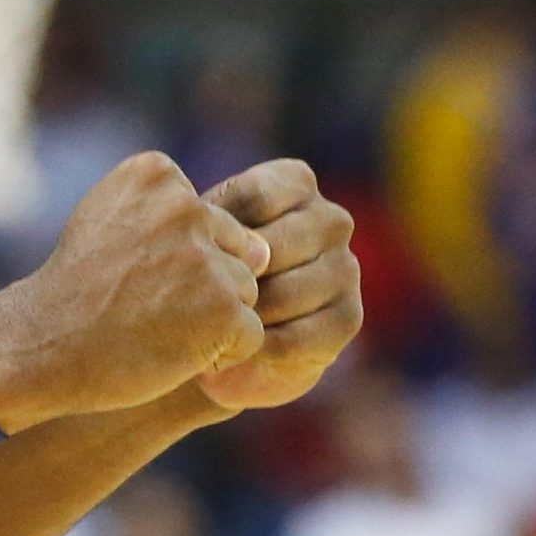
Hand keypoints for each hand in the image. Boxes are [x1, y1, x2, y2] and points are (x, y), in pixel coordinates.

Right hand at [0, 152, 267, 433]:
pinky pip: (250, 332)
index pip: (208, 216)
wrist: (44, 345)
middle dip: (202, 283)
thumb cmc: (77, 288)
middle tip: (143, 304)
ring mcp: (205, 259)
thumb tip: (266, 248)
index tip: (127, 268)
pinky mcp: (222, 310)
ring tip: (156, 327)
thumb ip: (177, 218)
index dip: (176, 254)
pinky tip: (174, 352)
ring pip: (245, 291)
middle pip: (235, 249)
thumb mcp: (109, 219)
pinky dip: (221, 352)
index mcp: (156, 173)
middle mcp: (185, 206)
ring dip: (212, 318)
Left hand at [192, 159, 362, 411]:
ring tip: (208, 329)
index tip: (187, 255)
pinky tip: (231, 352)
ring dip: (241, 318)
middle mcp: (331, 220)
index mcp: (295, 183)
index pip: (256, 197)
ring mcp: (346, 269)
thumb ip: (204, 223)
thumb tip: (208, 229)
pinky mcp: (348, 318)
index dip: (216, 232)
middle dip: (230, 280)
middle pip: (273, 247)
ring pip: (284, 294)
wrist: (229, 337)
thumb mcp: (197, 235)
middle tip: (192, 304)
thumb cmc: (204, 270)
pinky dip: (258, 350)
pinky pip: (298, 337)